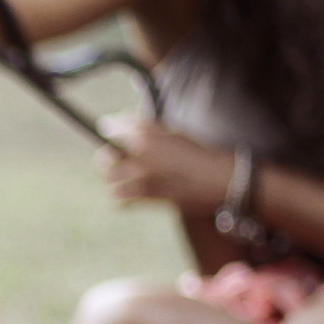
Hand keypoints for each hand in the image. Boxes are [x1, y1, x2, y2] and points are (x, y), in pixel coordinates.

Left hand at [96, 115, 234, 214]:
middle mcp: (142, 153)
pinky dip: (121, 200)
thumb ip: (146, 126)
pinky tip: (125, 199)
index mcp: (148, 134)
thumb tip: (121, 122)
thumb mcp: (173, 132)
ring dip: (114, 181)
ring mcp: (144, 175)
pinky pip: (122, 200)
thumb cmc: (198, 153)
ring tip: (122, 183)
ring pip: (111, 180)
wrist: (219, 178)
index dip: (110, 131)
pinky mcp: (150, 195)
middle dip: (106, 160)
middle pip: (105, 158)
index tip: (110, 134)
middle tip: (113, 163)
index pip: (112, 128)